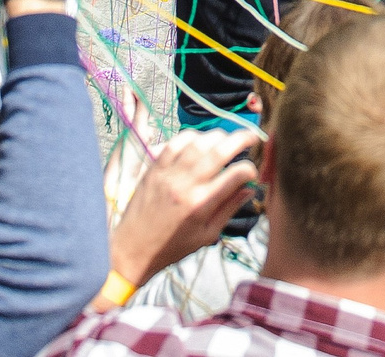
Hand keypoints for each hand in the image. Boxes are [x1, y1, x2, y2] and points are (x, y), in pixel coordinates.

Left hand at [106, 128, 257, 288]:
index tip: (251, 172)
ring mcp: (168, 174)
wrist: (132, 249)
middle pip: (219, 152)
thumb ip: (229, 209)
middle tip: (252, 136)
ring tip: (226, 138)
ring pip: (197, 143)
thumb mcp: (207, 235)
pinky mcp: (154, 169)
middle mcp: (186, 186)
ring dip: (216, 135)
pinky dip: (190, 136)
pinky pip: (174, 143)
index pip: (235, 176)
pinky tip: (199, 140)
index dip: (249, 169)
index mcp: (202, 205)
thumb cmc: (172, 247)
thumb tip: (249, 189)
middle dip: (240, 139)